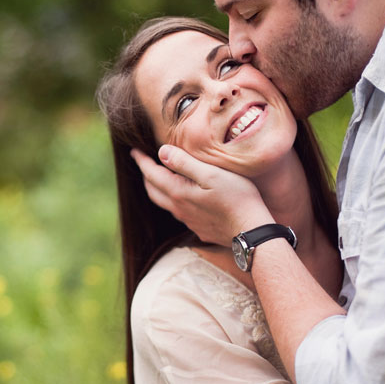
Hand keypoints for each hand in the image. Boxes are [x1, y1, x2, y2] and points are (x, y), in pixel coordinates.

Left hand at [131, 144, 272, 245]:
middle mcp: (179, 209)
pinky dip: (174, 200)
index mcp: (178, 193)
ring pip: (165, 203)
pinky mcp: (200, 228)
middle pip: (153, 191)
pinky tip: (184, 197)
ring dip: (158, 189)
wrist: (251, 232)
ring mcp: (189, 221)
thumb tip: (161, 152)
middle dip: (146, 175)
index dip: (141, 161)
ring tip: (160, 178)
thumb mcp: (211, 174)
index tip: (134, 151)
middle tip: (144, 163)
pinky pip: (180, 212)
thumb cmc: (236, 198)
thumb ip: (184, 163)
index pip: (152, 174)